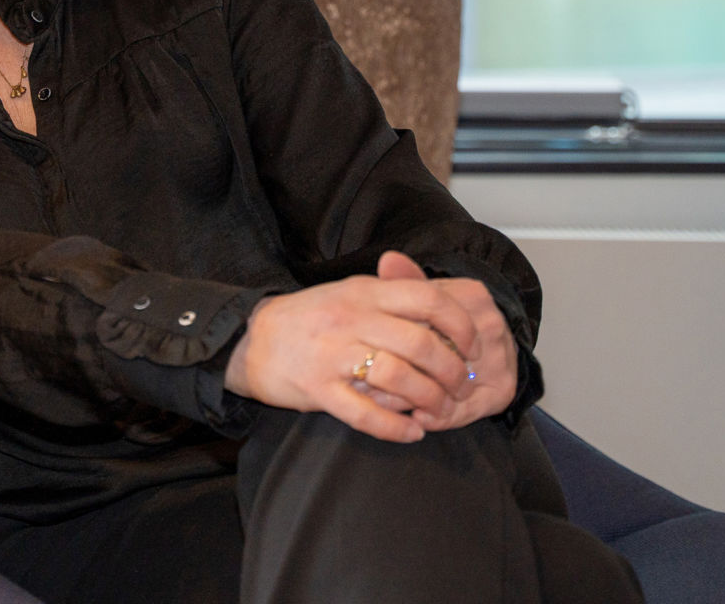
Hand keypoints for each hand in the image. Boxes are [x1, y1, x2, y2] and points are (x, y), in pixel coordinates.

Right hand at [224, 252, 483, 442]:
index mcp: (366, 292)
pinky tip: (411, 433)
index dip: (460, 323)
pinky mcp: (317, 389)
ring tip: (440, 412)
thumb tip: (445, 304)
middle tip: (461, 386)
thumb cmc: (310, 317)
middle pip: (421, 343)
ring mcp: (333, 354)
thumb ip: (392, 295)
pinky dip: (395, 428)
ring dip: (429, 400)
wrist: (251, 339)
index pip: (428, 298)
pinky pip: (364, 414)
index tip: (473, 345)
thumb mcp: (351, 293)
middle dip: (452, 371)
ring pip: (398, 378)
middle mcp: (352, 319)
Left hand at [372, 252, 517, 431]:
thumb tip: (388, 260)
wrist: (491, 347)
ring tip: (382, 404)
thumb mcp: (425, 297)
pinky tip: (417, 418)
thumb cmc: (448, 322)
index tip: (365, 351)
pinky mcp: (502, 391)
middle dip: (399, 373)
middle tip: (365, 383)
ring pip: (447, 386)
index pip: (427, 320)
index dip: (394, 338)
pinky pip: (463, 410)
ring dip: (413, 399)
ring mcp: (500, 360)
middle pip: (437, 355)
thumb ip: (406, 280)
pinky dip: (437, 418)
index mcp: (472, 296)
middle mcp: (490, 326)